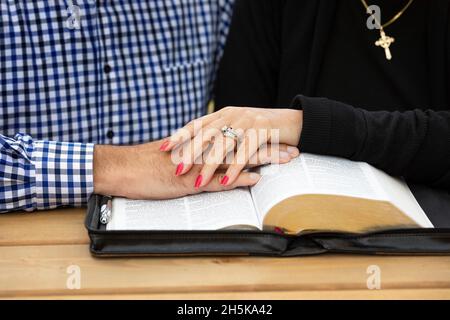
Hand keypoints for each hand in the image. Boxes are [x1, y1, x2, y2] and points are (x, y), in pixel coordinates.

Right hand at [93, 140, 292, 199]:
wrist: (124, 169)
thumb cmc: (149, 166)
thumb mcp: (179, 160)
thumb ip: (199, 159)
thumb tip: (216, 164)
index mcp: (202, 144)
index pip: (238, 139)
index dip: (260, 141)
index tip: (281, 142)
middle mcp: (203, 150)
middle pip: (244, 145)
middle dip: (271, 147)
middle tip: (294, 150)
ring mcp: (197, 164)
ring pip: (236, 158)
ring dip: (262, 159)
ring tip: (285, 161)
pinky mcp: (188, 179)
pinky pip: (216, 179)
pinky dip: (235, 178)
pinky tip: (254, 179)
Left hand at [161, 107, 302, 187]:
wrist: (294, 121)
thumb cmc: (263, 129)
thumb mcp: (238, 128)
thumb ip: (220, 134)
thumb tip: (197, 148)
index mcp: (223, 114)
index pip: (196, 124)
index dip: (179, 135)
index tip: (163, 147)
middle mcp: (232, 115)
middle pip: (206, 134)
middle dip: (189, 152)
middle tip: (176, 168)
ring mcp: (247, 121)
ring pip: (224, 144)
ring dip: (210, 164)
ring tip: (198, 180)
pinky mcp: (263, 130)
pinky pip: (245, 151)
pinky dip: (235, 167)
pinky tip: (226, 180)